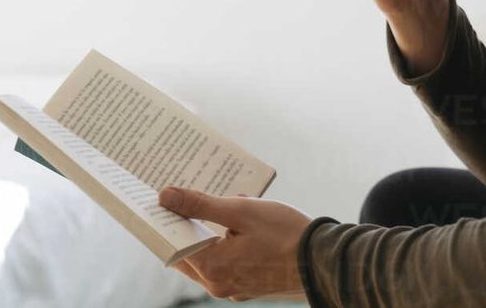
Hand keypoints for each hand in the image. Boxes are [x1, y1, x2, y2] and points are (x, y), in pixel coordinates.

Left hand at [159, 186, 311, 301]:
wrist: (324, 260)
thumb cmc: (284, 233)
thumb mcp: (240, 211)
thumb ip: (200, 205)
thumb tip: (165, 197)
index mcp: (212, 268)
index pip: (174, 244)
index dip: (166, 221)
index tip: (161, 200)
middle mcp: (219, 285)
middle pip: (188, 254)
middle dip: (185, 227)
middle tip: (182, 199)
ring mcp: (235, 288)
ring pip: (209, 259)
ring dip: (207, 235)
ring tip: (212, 206)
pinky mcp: (250, 286)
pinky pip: (227, 263)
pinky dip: (224, 245)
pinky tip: (235, 224)